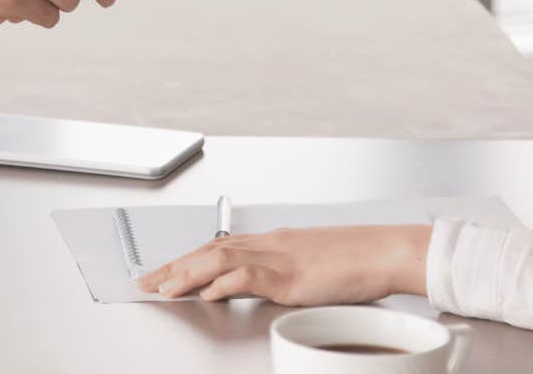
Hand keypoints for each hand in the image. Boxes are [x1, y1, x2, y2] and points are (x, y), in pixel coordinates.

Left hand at [137, 224, 432, 304]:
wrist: (386, 250)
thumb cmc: (358, 259)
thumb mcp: (313, 264)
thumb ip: (284, 273)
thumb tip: (264, 285)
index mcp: (274, 241)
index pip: (219, 246)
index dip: (187, 259)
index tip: (163, 271)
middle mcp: (271, 244)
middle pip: (210, 250)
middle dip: (174, 266)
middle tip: (146, 281)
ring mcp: (280, 258)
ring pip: (220, 259)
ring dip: (187, 274)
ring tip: (162, 287)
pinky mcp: (292, 275)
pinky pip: (249, 276)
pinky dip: (223, 283)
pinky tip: (206, 292)